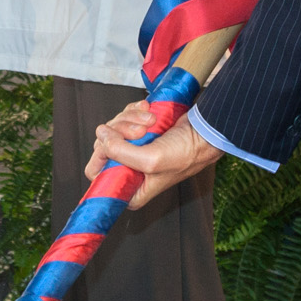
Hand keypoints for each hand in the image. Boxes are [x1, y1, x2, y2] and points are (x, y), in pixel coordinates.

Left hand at [88, 105, 220, 213]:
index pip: (96, 174)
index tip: (116, 144)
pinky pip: (124, 117)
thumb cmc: (185, 154)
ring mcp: (133, 150)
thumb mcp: (150, 160)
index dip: (102, 155)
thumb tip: (101, 134)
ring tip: (150, 120)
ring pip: (113, 129)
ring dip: (130, 119)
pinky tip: (149, 112)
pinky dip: (135, 112)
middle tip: (141, 131)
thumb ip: (119, 151)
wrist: (204, 132)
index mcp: (130, 188)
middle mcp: (129, 171)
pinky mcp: (139, 133)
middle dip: (120, 132)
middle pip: (102, 146)